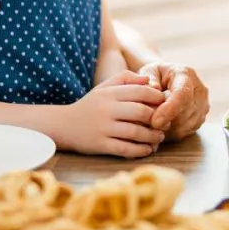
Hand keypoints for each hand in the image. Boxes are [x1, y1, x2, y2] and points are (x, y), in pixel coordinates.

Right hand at [52, 72, 166, 157]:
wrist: (62, 125)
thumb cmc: (89, 105)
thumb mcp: (103, 87)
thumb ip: (125, 79)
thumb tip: (149, 79)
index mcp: (109, 94)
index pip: (140, 91)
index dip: (156, 97)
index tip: (165, 103)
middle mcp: (107, 109)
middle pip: (140, 112)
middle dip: (157, 118)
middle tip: (165, 124)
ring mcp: (103, 128)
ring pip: (135, 132)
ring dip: (152, 136)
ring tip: (159, 138)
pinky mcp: (100, 145)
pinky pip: (125, 149)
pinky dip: (139, 150)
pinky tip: (147, 150)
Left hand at [137, 62, 208, 140]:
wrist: (167, 79)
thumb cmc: (155, 75)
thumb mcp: (149, 71)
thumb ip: (150, 79)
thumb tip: (153, 89)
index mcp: (186, 75)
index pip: (182, 94)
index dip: (170, 110)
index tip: (155, 122)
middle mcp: (199, 91)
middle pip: (184, 114)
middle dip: (163, 121)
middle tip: (145, 122)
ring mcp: (202, 107)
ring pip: (184, 127)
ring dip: (166, 129)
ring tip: (151, 122)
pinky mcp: (200, 120)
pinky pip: (184, 133)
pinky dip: (169, 134)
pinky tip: (159, 126)